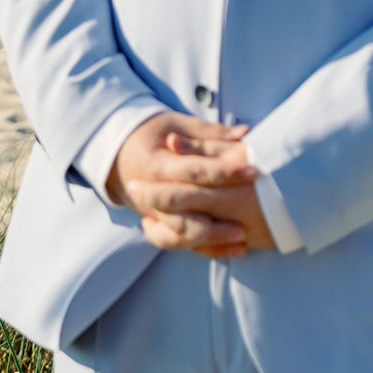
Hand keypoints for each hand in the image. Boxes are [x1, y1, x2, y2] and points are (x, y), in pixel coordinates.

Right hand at [108, 112, 271, 256]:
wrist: (119, 153)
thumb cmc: (151, 134)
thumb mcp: (176, 124)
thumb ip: (209, 133)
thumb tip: (243, 133)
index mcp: (157, 165)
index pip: (195, 172)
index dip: (225, 172)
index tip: (253, 171)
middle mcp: (151, 194)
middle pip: (184, 212)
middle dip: (218, 219)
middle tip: (249, 217)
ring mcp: (153, 213)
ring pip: (180, 235)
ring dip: (212, 239)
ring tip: (242, 236)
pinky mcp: (158, 223)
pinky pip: (179, 243)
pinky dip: (206, 248)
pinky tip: (234, 248)